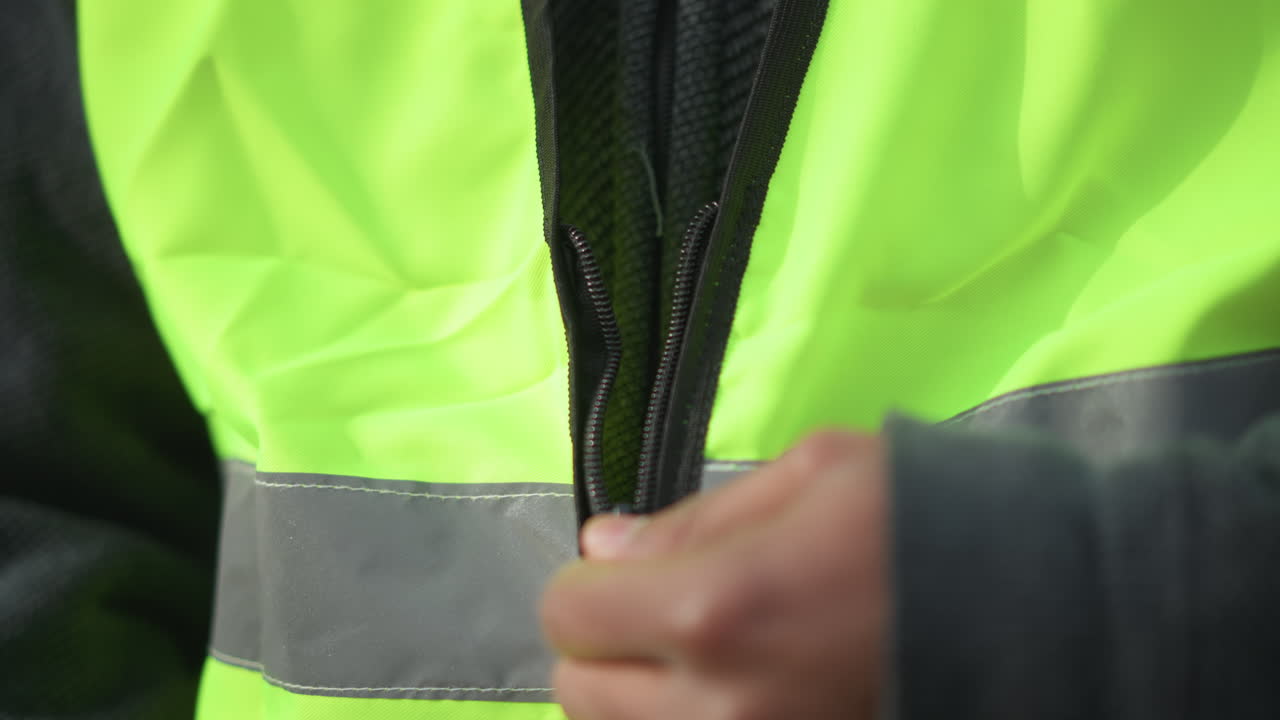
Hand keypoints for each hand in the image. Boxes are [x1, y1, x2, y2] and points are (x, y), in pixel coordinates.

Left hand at [540, 431, 889, 719]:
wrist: (1039, 611)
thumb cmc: (922, 519)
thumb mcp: (808, 476)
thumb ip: (692, 519)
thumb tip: (600, 546)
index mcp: (714, 609)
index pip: (571, 615)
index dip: (592, 584)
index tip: (628, 570)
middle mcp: (716, 709)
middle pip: (579, 693)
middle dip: (604, 646)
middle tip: (662, 615)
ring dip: (637, 698)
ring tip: (704, 658)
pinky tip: (730, 691)